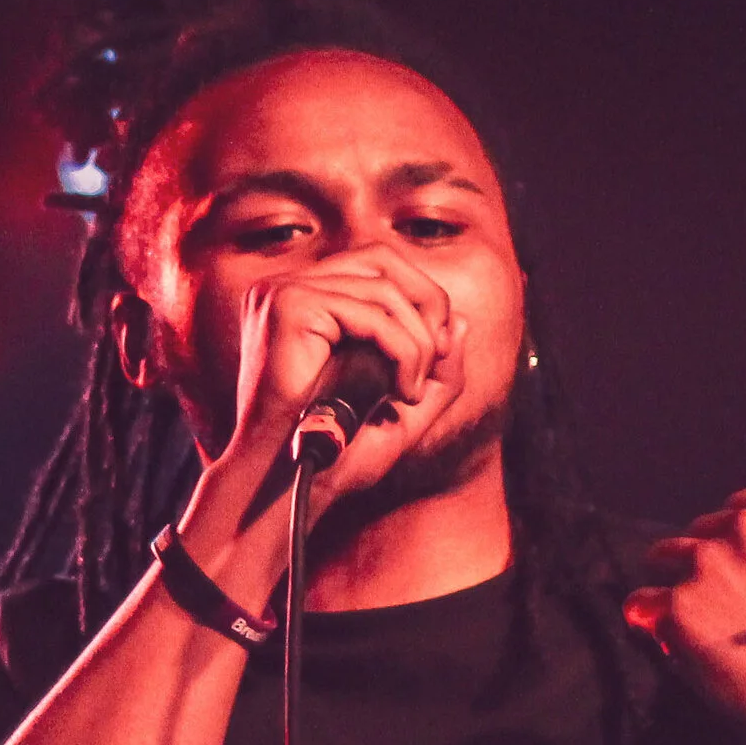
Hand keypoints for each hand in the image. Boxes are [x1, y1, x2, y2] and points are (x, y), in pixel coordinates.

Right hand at [224, 245, 469, 499]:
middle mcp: (289, 285)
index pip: (377, 264)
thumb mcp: (401, 405)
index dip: (422, 298)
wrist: (286, 485)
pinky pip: (369, 313)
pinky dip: (401, 350)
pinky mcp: (287, 306)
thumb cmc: (334, 452)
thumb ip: (434, 366)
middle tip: (439, 358)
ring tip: (412, 394)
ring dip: (417, 342)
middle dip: (427, 304)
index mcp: (306, 299)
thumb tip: (462, 320)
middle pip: (382, 259)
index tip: (442, 354)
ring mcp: (283, 291)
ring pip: (382, 288)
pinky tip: (401, 394)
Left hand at [622, 487, 745, 744]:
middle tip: (733, 620)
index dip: (736, 547)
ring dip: (673, 593)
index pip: (738, 509)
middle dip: (703, 570)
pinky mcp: (679, 609)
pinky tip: (683, 650)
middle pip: (696, 534)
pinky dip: (652, 626)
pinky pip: (641, 605)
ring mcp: (709, 567)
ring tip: (707, 633)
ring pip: (661, 560)